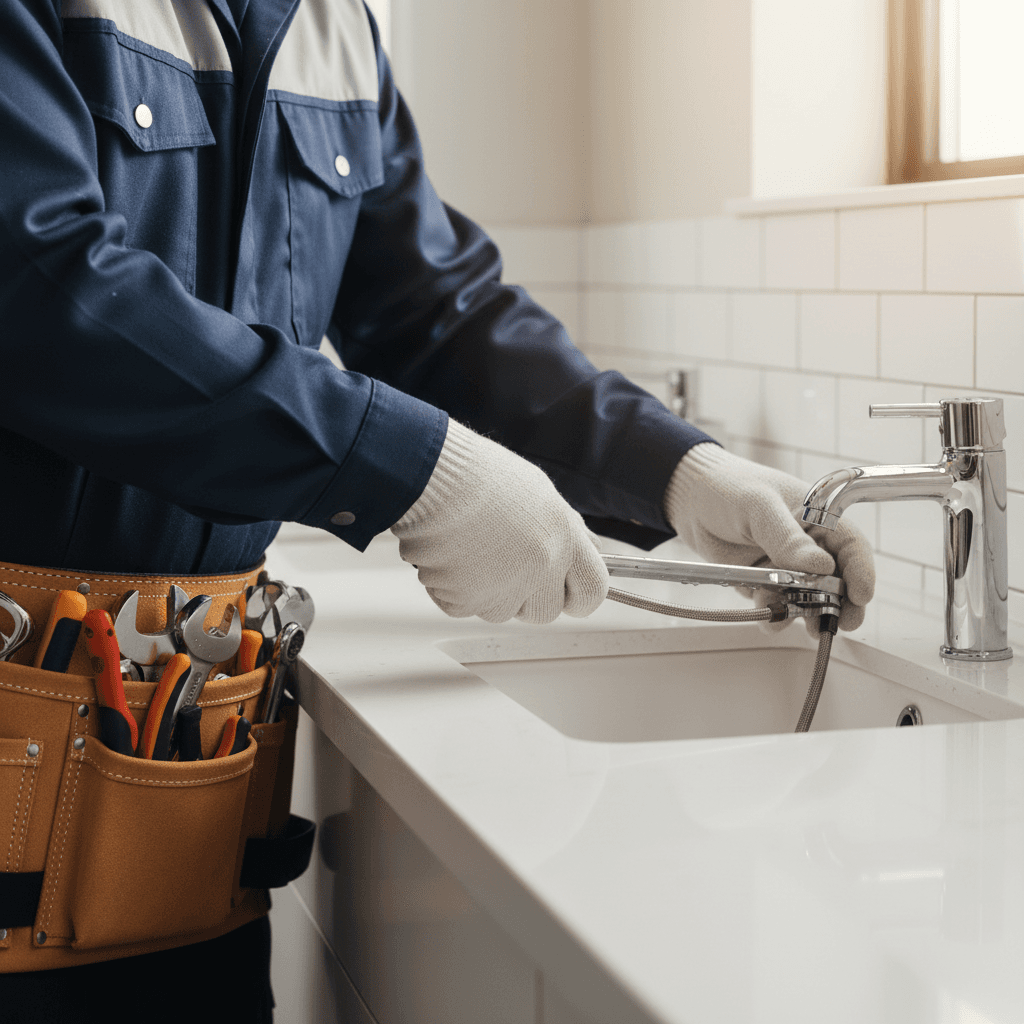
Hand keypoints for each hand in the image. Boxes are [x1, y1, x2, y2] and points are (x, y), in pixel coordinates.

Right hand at [391, 420, 607, 623]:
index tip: (567, 596)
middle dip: (527, 599)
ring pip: (502, 612)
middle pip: (545, 611)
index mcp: (563, 535)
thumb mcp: (539, 494)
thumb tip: (590, 552)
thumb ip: (566, 531)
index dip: (579, 597)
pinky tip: (449, 555)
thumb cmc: (477, 477)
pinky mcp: (468, 601)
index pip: (593, 590)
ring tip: (470, 550)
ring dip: (486, 591)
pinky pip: (464, 607)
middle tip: (503, 568)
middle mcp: (541, 565)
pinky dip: (452, 589)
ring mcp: (505, 586)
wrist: (431, 477)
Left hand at [664, 443, 874, 630]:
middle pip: (837, 580)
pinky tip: (770, 617)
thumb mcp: (759, 506)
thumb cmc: (727, 487)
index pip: (850, 547)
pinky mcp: (762, 581)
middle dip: (841, 604)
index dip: (861, 572)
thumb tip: (822, 566)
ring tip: (807, 627)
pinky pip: (776, 604)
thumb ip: (787, 537)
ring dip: (809, 614)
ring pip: (807, 597)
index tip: (861, 595)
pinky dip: (775, 614)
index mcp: (817, 518)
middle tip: (840, 624)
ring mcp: (784, 565)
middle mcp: (806, 544)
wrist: (687, 498)